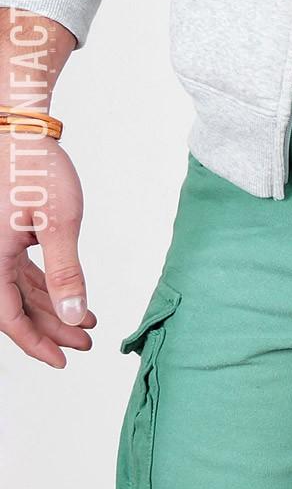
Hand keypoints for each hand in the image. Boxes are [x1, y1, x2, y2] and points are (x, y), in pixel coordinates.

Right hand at [0, 133, 95, 367]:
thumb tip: (73, 317)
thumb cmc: (35, 168)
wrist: (21, 128)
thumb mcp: (59, 225)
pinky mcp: (5, 234)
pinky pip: (21, 272)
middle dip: (52, 328)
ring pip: (20, 291)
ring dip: (52, 309)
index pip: (8, 316)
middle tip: (85, 343)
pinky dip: (46, 287)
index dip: (35, 343)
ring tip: (87, 324)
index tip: (62, 360)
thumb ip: (66, 274)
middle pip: (16, 306)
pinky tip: (71, 298)